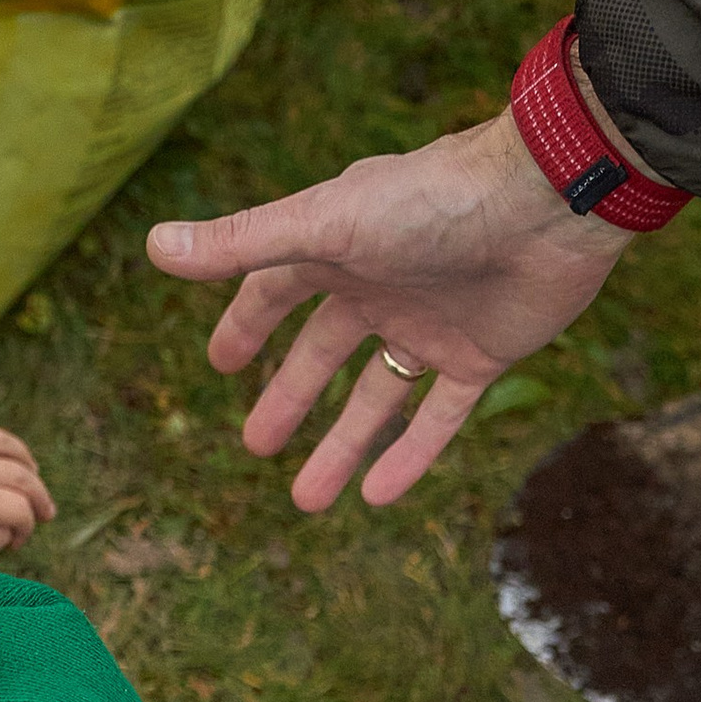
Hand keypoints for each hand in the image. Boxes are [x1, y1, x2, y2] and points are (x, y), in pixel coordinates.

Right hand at [146, 108, 629, 513]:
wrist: (546, 204)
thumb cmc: (431, 201)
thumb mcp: (324, 225)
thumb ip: (243, 244)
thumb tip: (154, 245)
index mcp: (343, 246)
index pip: (280, 289)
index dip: (249, 325)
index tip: (221, 366)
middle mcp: (385, 285)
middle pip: (326, 352)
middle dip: (291, 397)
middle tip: (255, 447)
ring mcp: (433, 323)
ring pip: (378, 396)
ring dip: (342, 446)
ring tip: (307, 500)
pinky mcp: (482, 356)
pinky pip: (439, 417)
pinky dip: (411, 457)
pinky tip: (378, 498)